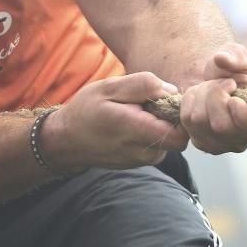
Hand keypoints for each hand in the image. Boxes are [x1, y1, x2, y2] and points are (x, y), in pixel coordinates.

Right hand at [44, 72, 188, 168]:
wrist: (67, 141)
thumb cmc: (86, 110)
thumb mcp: (109, 87)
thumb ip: (143, 85)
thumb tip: (172, 90)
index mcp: (134, 131)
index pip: (180, 135)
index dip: (180, 115)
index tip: (165, 100)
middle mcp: (142, 152)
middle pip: (178, 136)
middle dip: (171, 118)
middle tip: (148, 104)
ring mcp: (142, 160)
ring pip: (169, 140)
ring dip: (159, 125)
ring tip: (135, 114)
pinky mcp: (141, 162)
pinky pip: (159, 145)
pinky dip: (152, 132)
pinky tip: (134, 124)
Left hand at [179, 42, 246, 153]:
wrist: (219, 81)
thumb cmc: (237, 70)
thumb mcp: (241, 56)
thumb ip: (236, 55)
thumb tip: (222, 58)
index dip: (244, 113)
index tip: (235, 96)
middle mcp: (246, 140)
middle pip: (221, 125)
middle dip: (215, 94)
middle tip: (223, 82)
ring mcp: (223, 146)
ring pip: (200, 122)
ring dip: (201, 95)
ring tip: (212, 86)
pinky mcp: (203, 143)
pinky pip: (186, 123)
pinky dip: (188, 103)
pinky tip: (201, 97)